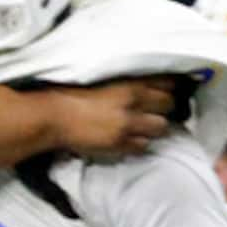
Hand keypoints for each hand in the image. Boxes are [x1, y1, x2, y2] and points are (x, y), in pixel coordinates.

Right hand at [31, 76, 176, 160]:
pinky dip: (140, 144)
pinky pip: (143, 146)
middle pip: (168, 105)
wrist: (55, 117)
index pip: (167, 82)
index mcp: (129, 83)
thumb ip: (127, 83)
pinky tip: (130, 140)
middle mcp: (134, 102)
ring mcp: (128, 125)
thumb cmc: (73, 95)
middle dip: (165, 108)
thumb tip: (147, 87)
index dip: (170, 87)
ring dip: (155, 128)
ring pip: (161, 128)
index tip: (169, 90)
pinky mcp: (120, 144)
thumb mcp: (104, 80)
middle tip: (157, 111)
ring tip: (145, 128)